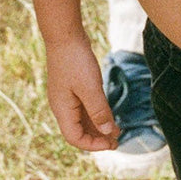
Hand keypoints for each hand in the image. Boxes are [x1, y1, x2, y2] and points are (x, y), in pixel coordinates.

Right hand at [45, 37, 119, 151]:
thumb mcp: (90, 87)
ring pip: (82, 119)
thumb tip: (108, 133)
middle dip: (98, 138)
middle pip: (78, 131)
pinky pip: (84, 107)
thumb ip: (99, 111)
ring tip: (117, 131)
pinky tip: (109, 115)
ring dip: (99, 127)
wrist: (65, 35)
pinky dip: (96, 114)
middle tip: (117, 141)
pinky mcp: (73, 88)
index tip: (111, 143)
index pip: (75, 138)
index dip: (93, 145)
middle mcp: (62, 107)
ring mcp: (67, 97)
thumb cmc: (75, 60)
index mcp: (62, 109)